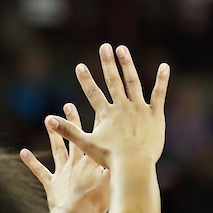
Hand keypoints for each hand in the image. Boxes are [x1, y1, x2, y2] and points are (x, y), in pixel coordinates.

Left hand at [21, 102, 110, 212]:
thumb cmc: (96, 201)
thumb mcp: (113, 184)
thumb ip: (117, 168)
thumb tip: (128, 156)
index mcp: (92, 162)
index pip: (95, 138)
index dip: (97, 123)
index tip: (97, 106)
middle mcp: (76, 163)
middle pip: (74, 138)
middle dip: (72, 120)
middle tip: (68, 105)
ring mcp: (62, 173)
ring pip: (57, 150)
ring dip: (53, 135)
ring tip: (47, 120)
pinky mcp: (52, 184)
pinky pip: (40, 171)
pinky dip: (31, 162)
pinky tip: (23, 152)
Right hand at [47, 44, 168, 167]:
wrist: (134, 165)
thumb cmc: (111, 158)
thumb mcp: (86, 144)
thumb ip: (68, 130)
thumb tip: (48, 120)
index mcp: (107, 114)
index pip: (94, 93)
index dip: (86, 80)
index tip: (80, 66)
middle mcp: (122, 107)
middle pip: (113, 81)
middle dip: (107, 63)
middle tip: (104, 47)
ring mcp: (139, 109)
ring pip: (133, 82)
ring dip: (127, 65)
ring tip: (122, 49)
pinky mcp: (155, 115)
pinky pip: (159, 95)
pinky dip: (161, 80)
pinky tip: (164, 66)